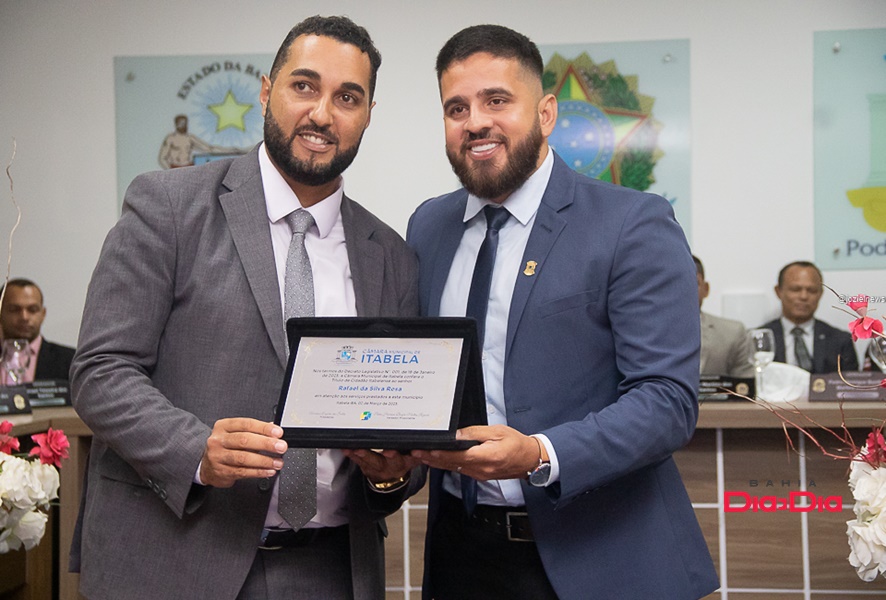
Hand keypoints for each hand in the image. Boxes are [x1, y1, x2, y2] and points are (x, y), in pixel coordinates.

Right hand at [200, 418, 286, 487]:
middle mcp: (218, 440)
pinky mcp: (221, 472)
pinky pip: (243, 472)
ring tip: (277, 462)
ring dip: (264, 460)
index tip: (278, 433)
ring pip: (243, 458)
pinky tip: (268, 471)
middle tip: (281, 447)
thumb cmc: (225, 447)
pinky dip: (258, 472)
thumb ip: (254, 431)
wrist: (206, 465)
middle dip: (266, 444)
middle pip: (244, 440)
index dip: (263, 428)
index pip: (246, 424)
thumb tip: (273, 430)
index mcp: (223, 426)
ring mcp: (218, 457)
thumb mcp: (235, 434)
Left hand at [343, 448, 421, 483]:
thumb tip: (427, 442)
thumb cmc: (403, 461)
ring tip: (354, 448)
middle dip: (375, 455)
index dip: (396, 455)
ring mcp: (377, 469)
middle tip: (370, 449)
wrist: (392, 481)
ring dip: (360, 455)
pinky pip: (358, 462)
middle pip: (383, 461)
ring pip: (368, 462)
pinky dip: (352, 455)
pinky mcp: (366, 468)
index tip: (390, 450)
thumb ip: (418, 451)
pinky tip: (347, 449)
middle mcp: (390, 467)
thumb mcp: (413, 458)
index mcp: (404, 463)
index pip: (402, 459)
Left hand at [412, 425, 540, 480]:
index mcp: (486, 457)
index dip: (440, 454)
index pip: (457, 456)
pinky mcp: (479, 475)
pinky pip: (459, 470)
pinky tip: (436, 461)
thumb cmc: (516, 444)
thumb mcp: (496, 431)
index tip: (426, 450)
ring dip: (436, 463)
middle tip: (414, 452)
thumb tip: (456, 435)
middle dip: (431, 458)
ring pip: (453, 468)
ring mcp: (479, 474)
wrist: (530, 460)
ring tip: (420, 456)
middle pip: (451, 464)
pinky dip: (446, 465)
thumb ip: (474, 433)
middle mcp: (481, 469)